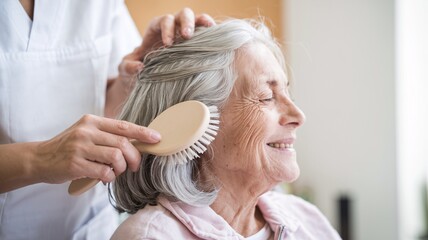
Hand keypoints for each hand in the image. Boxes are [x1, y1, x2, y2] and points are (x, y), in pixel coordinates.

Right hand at [35, 115, 160, 183]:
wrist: (39, 158)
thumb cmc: (69, 146)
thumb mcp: (86, 133)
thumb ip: (107, 135)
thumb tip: (138, 142)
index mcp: (92, 121)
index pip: (123, 126)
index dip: (143, 133)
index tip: (157, 138)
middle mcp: (86, 131)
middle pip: (123, 143)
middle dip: (135, 157)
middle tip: (135, 166)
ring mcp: (80, 147)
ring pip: (116, 157)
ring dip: (122, 168)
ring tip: (117, 171)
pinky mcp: (75, 164)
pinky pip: (104, 172)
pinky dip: (110, 177)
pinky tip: (106, 178)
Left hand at [105, 8, 214, 116]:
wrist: (149, 72)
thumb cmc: (138, 66)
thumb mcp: (126, 68)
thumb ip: (127, 66)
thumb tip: (139, 67)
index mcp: (156, 27)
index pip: (163, 21)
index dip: (167, 30)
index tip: (168, 45)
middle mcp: (173, 26)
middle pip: (182, 14)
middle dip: (186, 22)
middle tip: (187, 36)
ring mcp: (186, 32)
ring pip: (197, 19)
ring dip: (203, 23)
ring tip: (210, 29)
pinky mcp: (196, 41)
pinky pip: (206, 32)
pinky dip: (213, 32)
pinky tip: (219, 38)